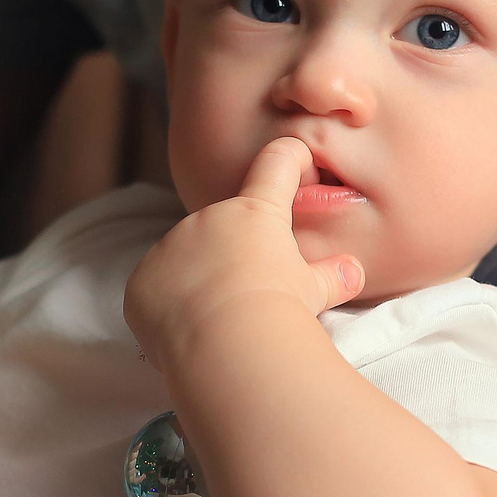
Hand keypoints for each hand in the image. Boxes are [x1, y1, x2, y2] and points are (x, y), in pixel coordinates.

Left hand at [123, 139, 361, 368]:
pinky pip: (155, 290)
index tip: (292, 153)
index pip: (276, 166)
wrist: (228, 342)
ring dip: (199, 279)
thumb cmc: (280, 310)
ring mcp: (171, 246)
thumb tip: (353, 272)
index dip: (287, 158)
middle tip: (250, 293)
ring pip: (185, 258)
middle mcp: (209, 218)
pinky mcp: (143, 280)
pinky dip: (168, 306)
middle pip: (223, 227)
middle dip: (234, 253)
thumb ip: (331, 277)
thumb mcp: (314, 292)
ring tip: (220, 319)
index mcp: (256, 213)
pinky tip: (188, 331)